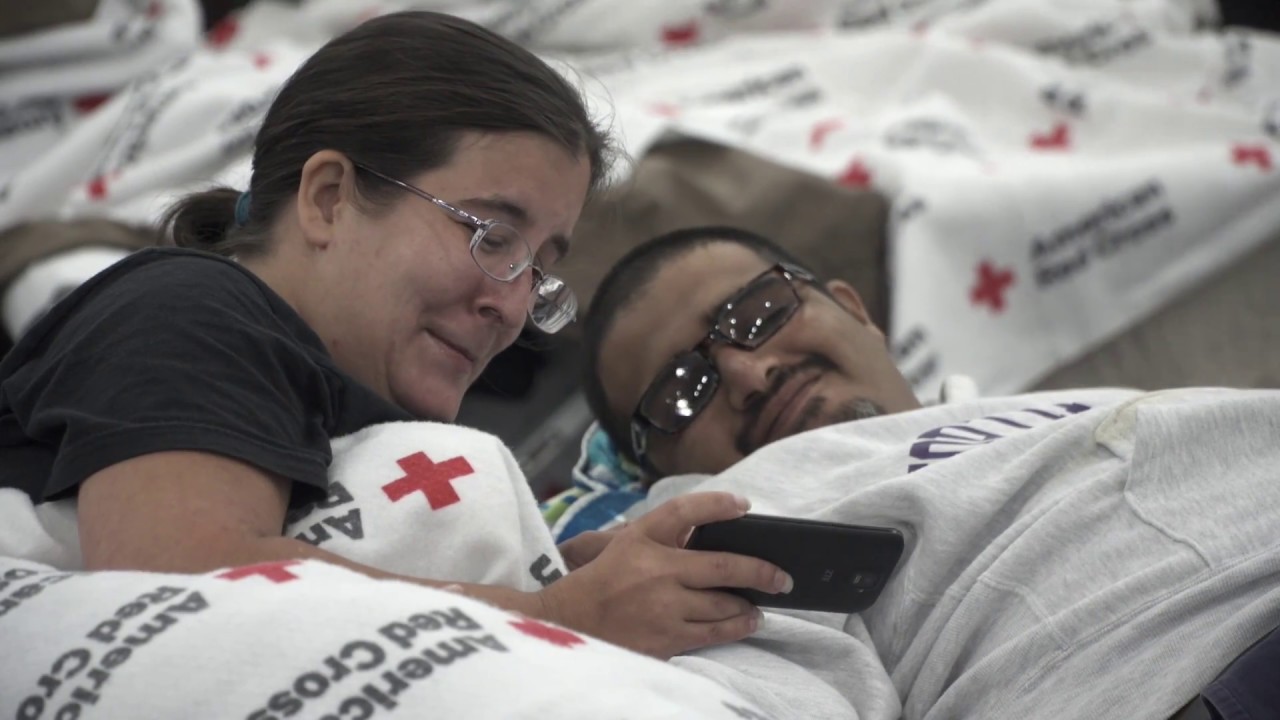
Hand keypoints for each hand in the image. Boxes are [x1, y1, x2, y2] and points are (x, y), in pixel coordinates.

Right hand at [536, 492, 792, 658]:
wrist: (567, 624)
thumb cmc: (600, 580)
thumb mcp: (621, 543)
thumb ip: (660, 533)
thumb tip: (702, 531)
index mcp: (642, 538)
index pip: (684, 510)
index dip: (718, 504)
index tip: (744, 504)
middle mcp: (657, 570)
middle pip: (724, 565)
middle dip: (761, 571)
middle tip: (782, 576)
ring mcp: (664, 607)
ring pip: (724, 606)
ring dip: (749, 605)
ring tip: (761, 604)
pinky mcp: (666, 639)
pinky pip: (712, 634)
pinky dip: (734, 628)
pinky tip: (746, 622)